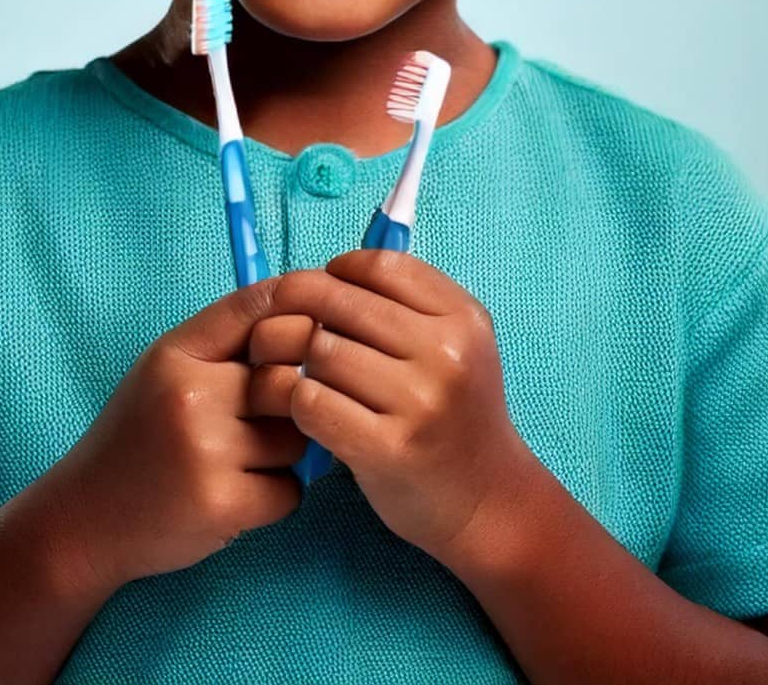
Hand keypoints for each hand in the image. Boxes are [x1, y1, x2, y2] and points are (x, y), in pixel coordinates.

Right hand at [49, 279, 305, 591]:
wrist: (84, 521)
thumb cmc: (137, 437)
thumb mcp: (165, 371)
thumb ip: (226, 343)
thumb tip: (312, 318)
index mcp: (176, 354)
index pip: (256, 305)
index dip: (296, 314)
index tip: (306, 335)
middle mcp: (190, 395)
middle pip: (288, 379)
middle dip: (288, 403)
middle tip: (260, 422)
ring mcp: (207, 451)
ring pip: (296, 439)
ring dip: (282, 455)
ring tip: (240, 463)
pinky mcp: (222, 505)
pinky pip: (291, 490)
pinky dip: (275, 496)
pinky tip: (238, 495)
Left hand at [248, 250, 534, 567]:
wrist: (488, 501)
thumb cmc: (458, 413)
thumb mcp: (458, 344)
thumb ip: (407, 303)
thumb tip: (330, 272)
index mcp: (462, 319)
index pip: (380, 265)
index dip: (338, 270)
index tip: (323, 289)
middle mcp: (445, 354)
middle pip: (340, 303)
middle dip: (298, 305)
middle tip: (279, 320)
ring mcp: (418, 403)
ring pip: (320, 351)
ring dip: (298, 360)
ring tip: (301, 372)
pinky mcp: (387, 450)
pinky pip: (311, 401)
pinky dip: (298, 401)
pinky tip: (308, 410)